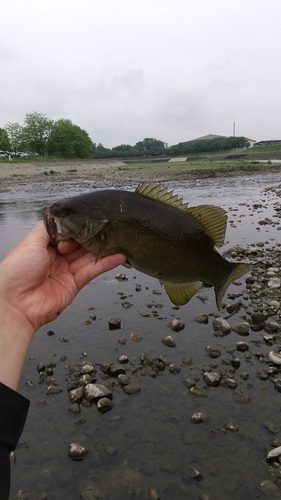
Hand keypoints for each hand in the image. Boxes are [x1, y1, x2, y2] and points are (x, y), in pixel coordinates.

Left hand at [0, 221, 125, 389]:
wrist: (16, 304)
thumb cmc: (17, 272)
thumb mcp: (30, 242)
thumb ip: (48, 228)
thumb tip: (60, 219)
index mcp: (43, 246)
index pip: (66, 232)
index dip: (75, 227)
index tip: (85, 222)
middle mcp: (55, 258)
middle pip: (79, 244)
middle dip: (91, 236)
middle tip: (106, 227)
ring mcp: (65, 271)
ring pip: (88, 256)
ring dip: (103, 248)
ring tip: (119, 238)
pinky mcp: (74, 284)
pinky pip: (92, 271)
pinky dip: (106, 263)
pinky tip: (118, 256)